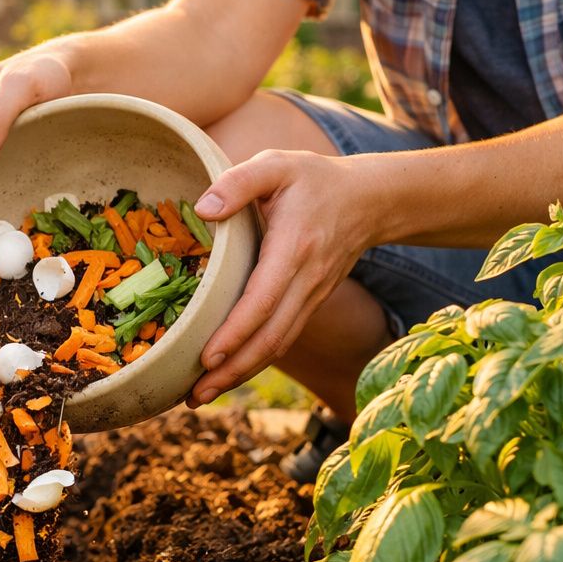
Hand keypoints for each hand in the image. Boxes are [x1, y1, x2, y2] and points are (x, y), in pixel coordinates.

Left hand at [186, 149, 377, 405]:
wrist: (370, 200)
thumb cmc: (313, 179)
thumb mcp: (277, 165)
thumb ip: (238, 181)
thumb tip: (203, 209)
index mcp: (294, 247)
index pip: (264, 299)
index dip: (236, 332)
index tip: (206, 356)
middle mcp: (306, 280)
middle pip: (271, 336)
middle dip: (232, 370)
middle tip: (192, 395)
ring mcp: (311, 297)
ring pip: (277, 344)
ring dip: (240, 374)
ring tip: (199, 396)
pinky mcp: (310, 304)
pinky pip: (282, 338)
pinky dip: (254, 361)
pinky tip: (226, 375)